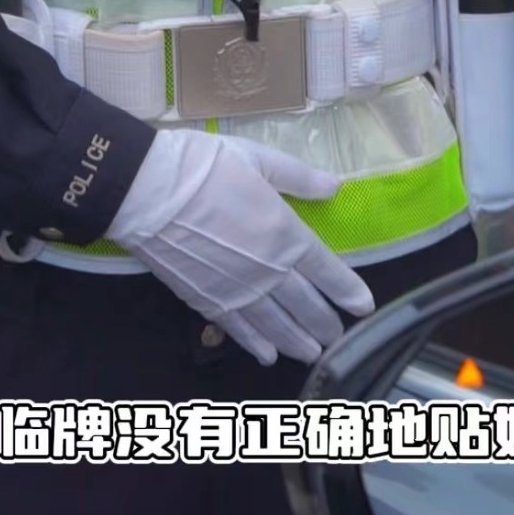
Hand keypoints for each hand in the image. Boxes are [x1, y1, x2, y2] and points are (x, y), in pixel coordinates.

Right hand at [106, 128, 373, 365]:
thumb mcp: (257, 159)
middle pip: (306, 306)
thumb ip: (298, 177)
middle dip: (326, 323)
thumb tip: (335, 186)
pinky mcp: (208, 302)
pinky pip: (240, 331)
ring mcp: (238, 292)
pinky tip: (267, 355)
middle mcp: (269, 272)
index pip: (328, 271)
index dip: (349, 290)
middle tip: (340, 338)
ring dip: (298, 341)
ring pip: (278, 327)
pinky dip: (257, 345)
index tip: (365, 306)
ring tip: (312, 353)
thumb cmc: (205, 167)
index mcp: (286, 234)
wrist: (148, 192)